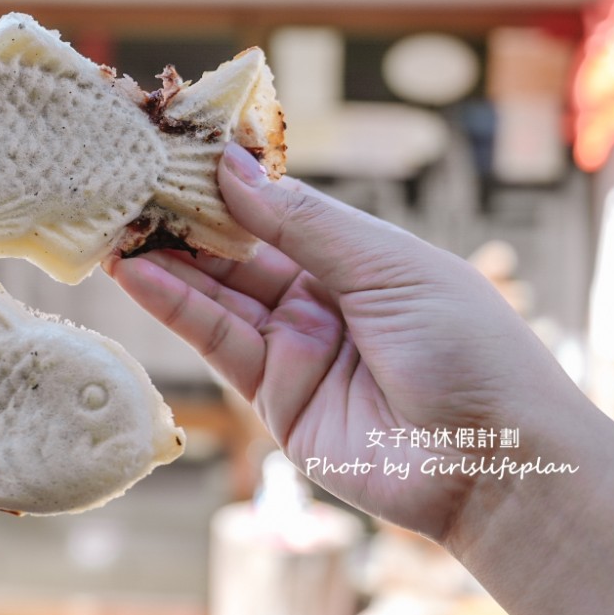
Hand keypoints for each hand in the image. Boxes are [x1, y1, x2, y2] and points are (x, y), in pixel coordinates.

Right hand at [105, 145, 578, 541]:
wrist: (498, 464)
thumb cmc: (468, 349)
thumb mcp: (387, 266)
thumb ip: (300, 222)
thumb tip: (231, 165)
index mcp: (361, 258)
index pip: (279, 210)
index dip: (229, 183)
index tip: (176, 151)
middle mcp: (323, 299)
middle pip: (239, 252)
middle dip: (185, 220)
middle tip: (128, 185)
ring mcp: (297, 349)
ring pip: (218, 295)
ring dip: (166, 262)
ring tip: (115, 226)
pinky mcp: (275, 398)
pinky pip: (218, 343)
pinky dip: (175, 307)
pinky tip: (138, 274)